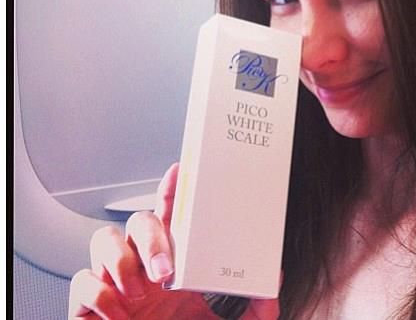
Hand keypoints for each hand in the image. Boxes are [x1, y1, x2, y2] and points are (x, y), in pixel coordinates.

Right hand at [69, 163, 279, 318]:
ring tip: (140, 292)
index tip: (180, 170)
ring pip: (103, 240)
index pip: (171, 216)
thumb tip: (272, 284)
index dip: (172, 190)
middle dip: (150, 237)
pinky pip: (83, 283)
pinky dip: (100, 294)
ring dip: (121, 261)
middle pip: (138, 221)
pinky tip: (120, 315)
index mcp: (174, 265)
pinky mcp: (89, 308)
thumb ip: (254, 310)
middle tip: (166, 270)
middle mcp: (143, 268)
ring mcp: (115, 285)